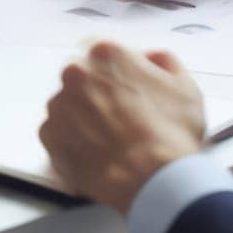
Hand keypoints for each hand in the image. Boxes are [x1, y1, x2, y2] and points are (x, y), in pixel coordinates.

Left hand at [39, 41, 205, 211]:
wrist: (153, 181)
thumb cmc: (170, 136)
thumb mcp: (184, 86)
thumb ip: (163, 61)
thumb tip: (152, 57)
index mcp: (105, 53)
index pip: (98, 50)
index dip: (113, 71)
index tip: (122, 87)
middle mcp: (74, 72)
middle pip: (80, 76)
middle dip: (96, 92)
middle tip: (119, 117)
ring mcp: (58, 104)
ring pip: (67, 104)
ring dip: (83, 116)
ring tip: (110, 139)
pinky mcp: (49, 134)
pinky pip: (58, 133)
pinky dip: (73, 141)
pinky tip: (96, 152)